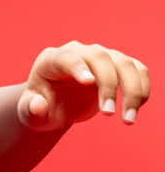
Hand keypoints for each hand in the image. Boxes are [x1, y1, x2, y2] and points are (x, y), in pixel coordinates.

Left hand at [18, 42, 149, 131]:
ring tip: (127, 120)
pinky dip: (142, 89)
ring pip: (124, 63)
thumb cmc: (40, 107)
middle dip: (108, 85)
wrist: (55, 106)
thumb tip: (37, 106)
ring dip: (132, 90)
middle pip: (100, 57)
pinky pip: (138, 70)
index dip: (78, 67)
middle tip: (108, 114)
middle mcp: (78, 51)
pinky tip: (135, 110)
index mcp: (51, 59)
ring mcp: (100, 56)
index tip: (89, 83)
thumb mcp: (29, 113)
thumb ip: (30, 109)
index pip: (67, 57)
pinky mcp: (118, 66)